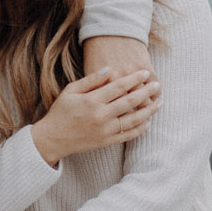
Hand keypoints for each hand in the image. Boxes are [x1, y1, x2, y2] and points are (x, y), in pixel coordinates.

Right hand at [31, 67, 159, 166]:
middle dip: (146, 92)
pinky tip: (147, 121)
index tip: (145, 73)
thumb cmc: (61, 111)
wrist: (52, 139)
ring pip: (133, 120)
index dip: (134, 79)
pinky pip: (128, 135)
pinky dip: (140, 129)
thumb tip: (110, 69)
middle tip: (158, 85)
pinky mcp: (106, 142)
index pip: (119, 86)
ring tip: (159, 103)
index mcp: (92, 101)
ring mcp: (105, 130)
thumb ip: (91, 80)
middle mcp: (101, 116)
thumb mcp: (71, 90)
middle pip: (130, 102)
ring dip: (149, 111)